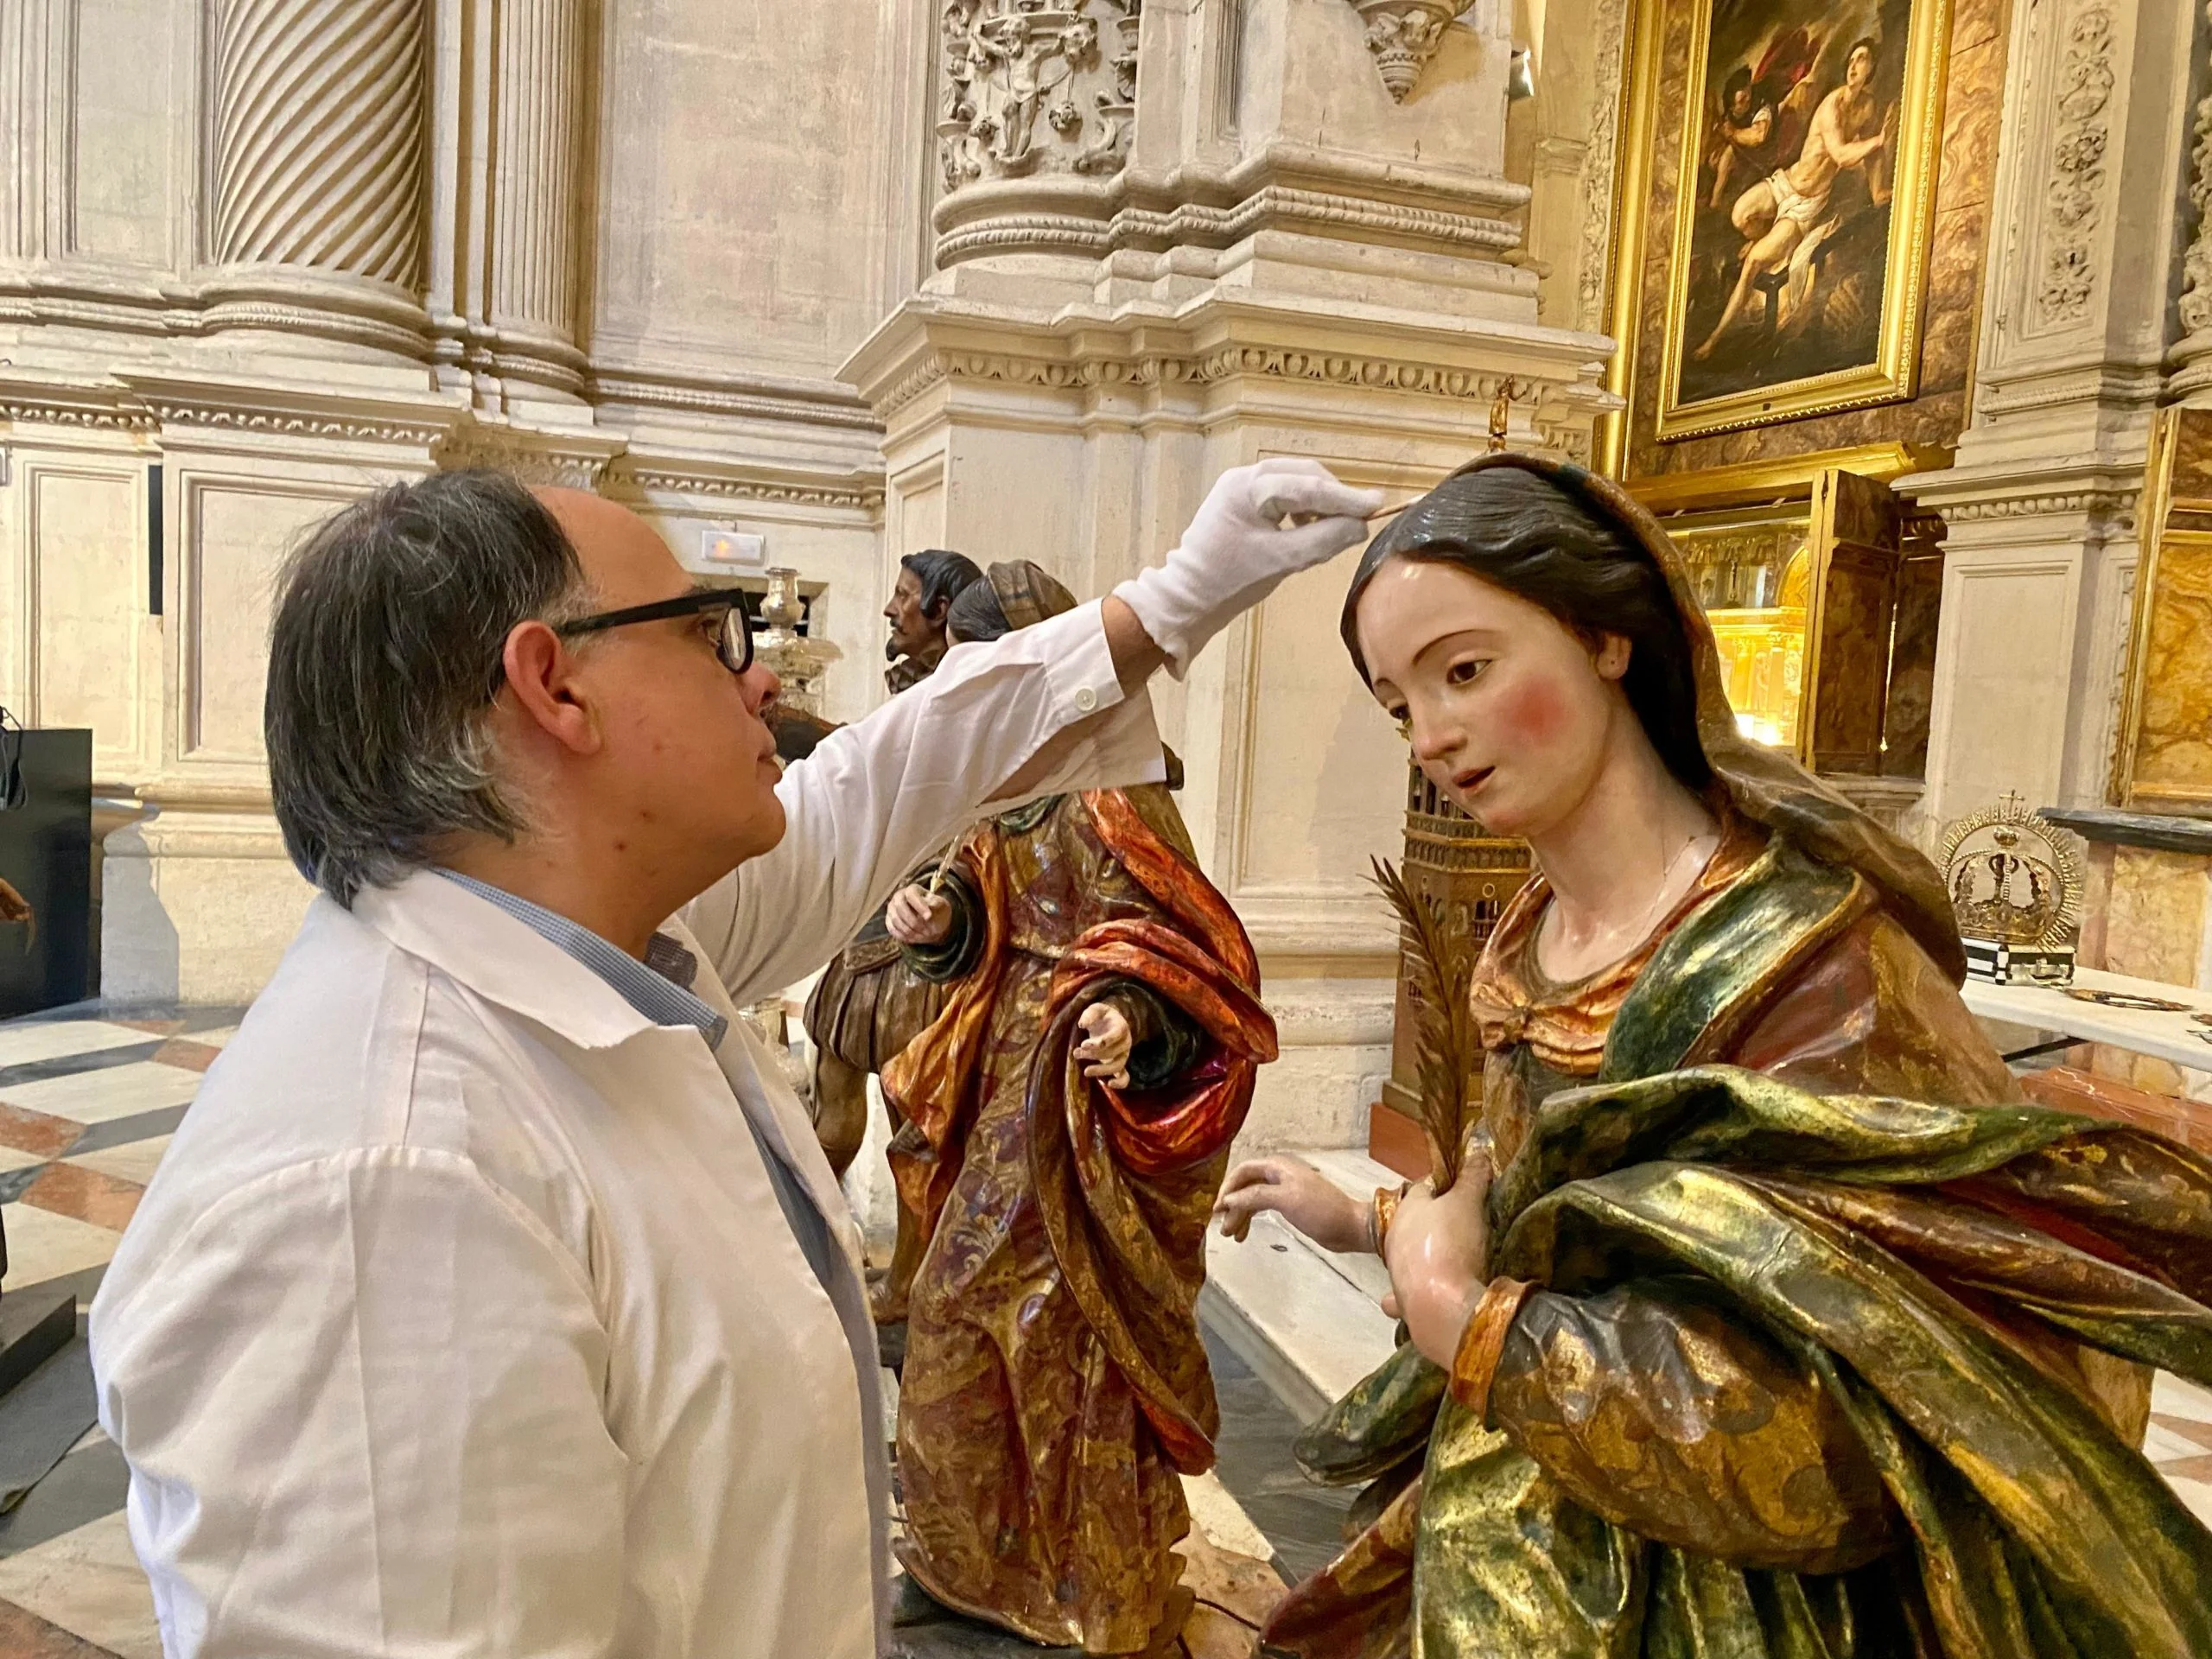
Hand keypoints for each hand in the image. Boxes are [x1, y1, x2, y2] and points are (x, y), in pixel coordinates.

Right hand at [886, 885, 952, 945]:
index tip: (929, 917)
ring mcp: (892, 909)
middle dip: (913, 921)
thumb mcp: (941, 906)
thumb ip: (936, 905)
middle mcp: (899, 897)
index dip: (919, 905)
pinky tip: (915, 938)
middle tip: (927, 931)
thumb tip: (929, 908)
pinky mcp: (889, 921)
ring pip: (895, 920)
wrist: (931, 922)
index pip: (912, 895)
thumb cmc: (936, 911)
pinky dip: (904, 936)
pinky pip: (892, 929)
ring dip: (910, 931)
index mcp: (912, 890)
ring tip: (923, 936)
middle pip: (900, 907)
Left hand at [1073, 1003, 1134, 1087]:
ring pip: (1117, 1066)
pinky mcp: (1120, 1064)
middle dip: (1092, 1055)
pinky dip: (1120, 1083)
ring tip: (1085, 1071)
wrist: (1110, 1022)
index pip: (1114, 1036)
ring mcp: (1124, 1055)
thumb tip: (1082, 1025)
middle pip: (1112, 1053)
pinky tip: (1108, 1084)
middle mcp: (1125, 1042)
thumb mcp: (1095, 1009)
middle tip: (1076, 1052)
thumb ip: (1089, 1014)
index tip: (1083, 1044)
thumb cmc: (1101, 1016)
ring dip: (1100, 1070)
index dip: (1098, 1042)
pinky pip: (1125, 1077)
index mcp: (1121, 1027)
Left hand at [1114, 459, 1385, 677]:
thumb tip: (1359, 527)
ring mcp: (1240, 488)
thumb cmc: (1229, 582)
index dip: (1346, 497)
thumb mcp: (1282, 562)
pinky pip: (1282, 495)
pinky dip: (1303, 508)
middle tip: (1361, 518)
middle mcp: (1244, 478)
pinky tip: (1309, 529)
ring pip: (1295, 483)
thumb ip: (1323, 540)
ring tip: (1334, 528)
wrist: (1187, 600)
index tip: (1379, 504)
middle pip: (1304, 475)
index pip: (1308, 486)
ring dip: (1319, 501)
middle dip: (1334, 496)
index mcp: (1248, 487)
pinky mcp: (1242, 502)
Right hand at [1213, 1156, 1370, 1252]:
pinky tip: (1244, 1233)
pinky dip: (1251, 1220)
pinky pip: (1261, 1209)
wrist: (1350, 1227)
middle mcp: (1278, 1176)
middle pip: (1245, 1187)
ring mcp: (1283, 1192)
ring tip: (1232, 1235)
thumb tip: (1228, 1199)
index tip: (1216, 1208)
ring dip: (1240, 1216)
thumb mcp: (1286, 1199)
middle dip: (1232, 1206)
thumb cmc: (1322, 1210)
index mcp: (1278, 1167)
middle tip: (1222, 1228)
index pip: (1243, 1171)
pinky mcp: (1288, 1207)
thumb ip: (1255, 1196)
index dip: (1227, 1188)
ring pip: (1252, 1200)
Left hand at [1380, 1150, 1493, 1367]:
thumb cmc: (1450, 1243)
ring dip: (1428, 1260)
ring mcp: (1398, 1274)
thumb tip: (1478, 1154)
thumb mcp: (1467, 1202)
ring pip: (1411, 1260)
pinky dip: (1421, 1294)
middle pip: (1418, 1224)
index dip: (1447, 1186)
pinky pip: (1412, 1295)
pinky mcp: (1406, 1304)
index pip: (1425, 1188)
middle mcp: (1396, 1241)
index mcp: (1407, 1211)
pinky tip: (1439, 1296)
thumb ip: (1472, 1178)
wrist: (1439, 1304)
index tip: (1468, 1189)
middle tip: (1470, 1226)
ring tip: (1460, 1261)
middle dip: (1438, 1224)